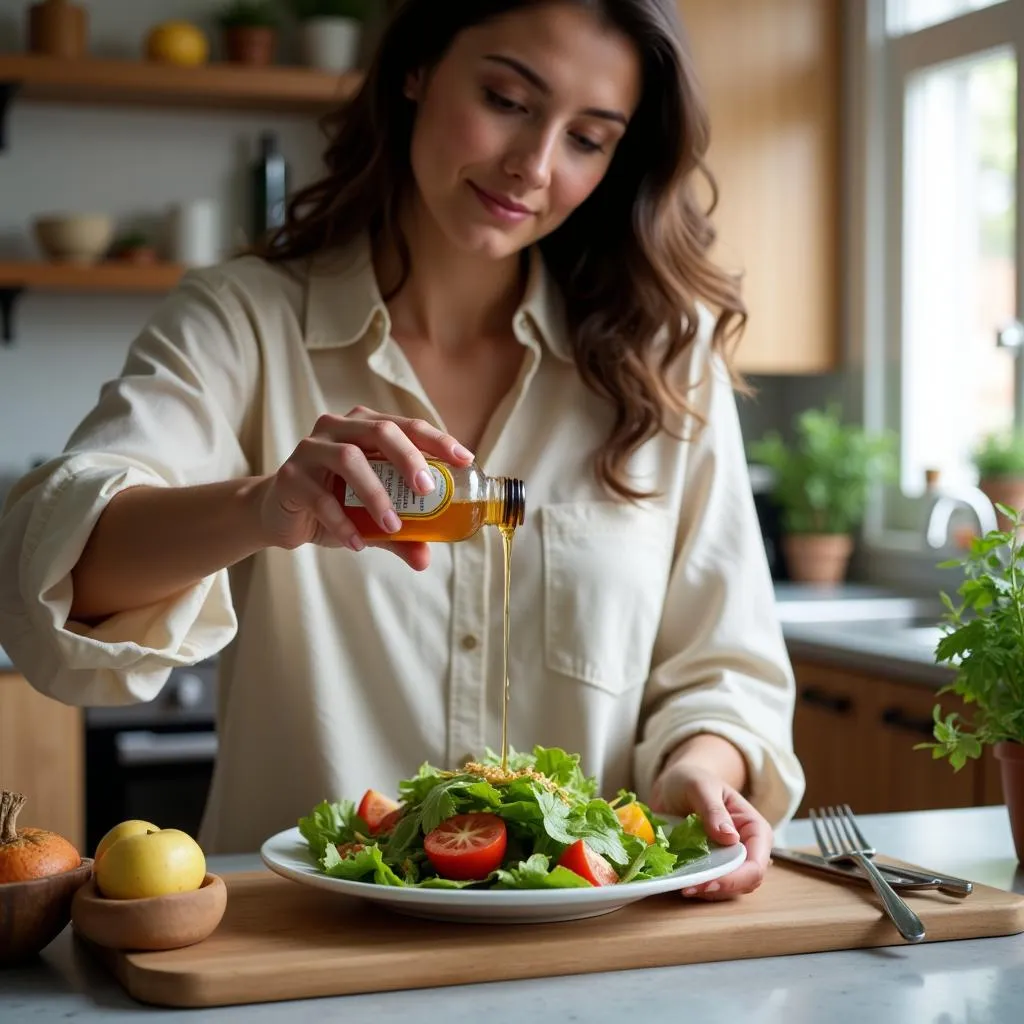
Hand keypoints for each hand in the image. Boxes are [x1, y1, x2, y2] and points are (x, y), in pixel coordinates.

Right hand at [256, 406, 473, 569]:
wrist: (280, 515)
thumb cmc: (333, 503)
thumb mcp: (371, 518)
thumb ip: (400, 534)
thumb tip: (426, 559)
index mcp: (365, 427)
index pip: (407, 425)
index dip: (438, 440)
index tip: (465, 460)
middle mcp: (338, 428)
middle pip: (379, 432)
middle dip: (409, 459)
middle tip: (427, 490)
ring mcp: (311, 448)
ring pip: (348, 459)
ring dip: (375, 494)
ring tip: (392, 526)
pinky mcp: (290, 475)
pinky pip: (319, 496)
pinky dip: (341, 522)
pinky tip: (357, 543)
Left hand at [650, 761, 771, 899]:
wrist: (674, 784)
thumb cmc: (691, 779)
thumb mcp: (700, 787)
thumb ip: (713, 810)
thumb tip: (731, 837)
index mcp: (755, 828)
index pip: (756, 864)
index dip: (735, 878)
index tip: (707, 882)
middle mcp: (747, 848)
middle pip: (745, 882)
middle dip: (719, 888)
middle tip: (688, 888)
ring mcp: (730, 860)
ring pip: (729, 889)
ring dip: (707, 892)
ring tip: (683, 884)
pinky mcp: (713, 867)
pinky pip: (711, 886)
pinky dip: (698, 887)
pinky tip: (681, 881)